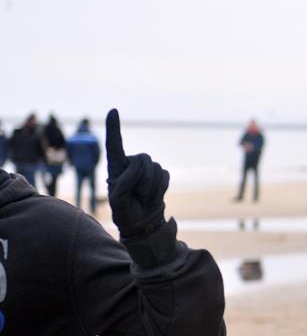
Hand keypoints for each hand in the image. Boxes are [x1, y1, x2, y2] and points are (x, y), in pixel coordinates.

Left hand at [105, 109, 168, 237]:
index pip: (115, 145)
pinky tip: (153, 197)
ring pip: (155, 168)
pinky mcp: (160, 176)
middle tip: (139, 195)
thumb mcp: (118, 198)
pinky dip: (160, 188)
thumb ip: (126, 180)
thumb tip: (140, 167)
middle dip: (143, 177)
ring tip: (144, 198)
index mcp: (116, 168)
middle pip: (143, 158)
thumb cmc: (124, 212)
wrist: (142, 224)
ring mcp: (146, 170)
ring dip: (151, 186)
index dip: (114, 128)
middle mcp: (131, 165)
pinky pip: (165, 175)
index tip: (113, 111)